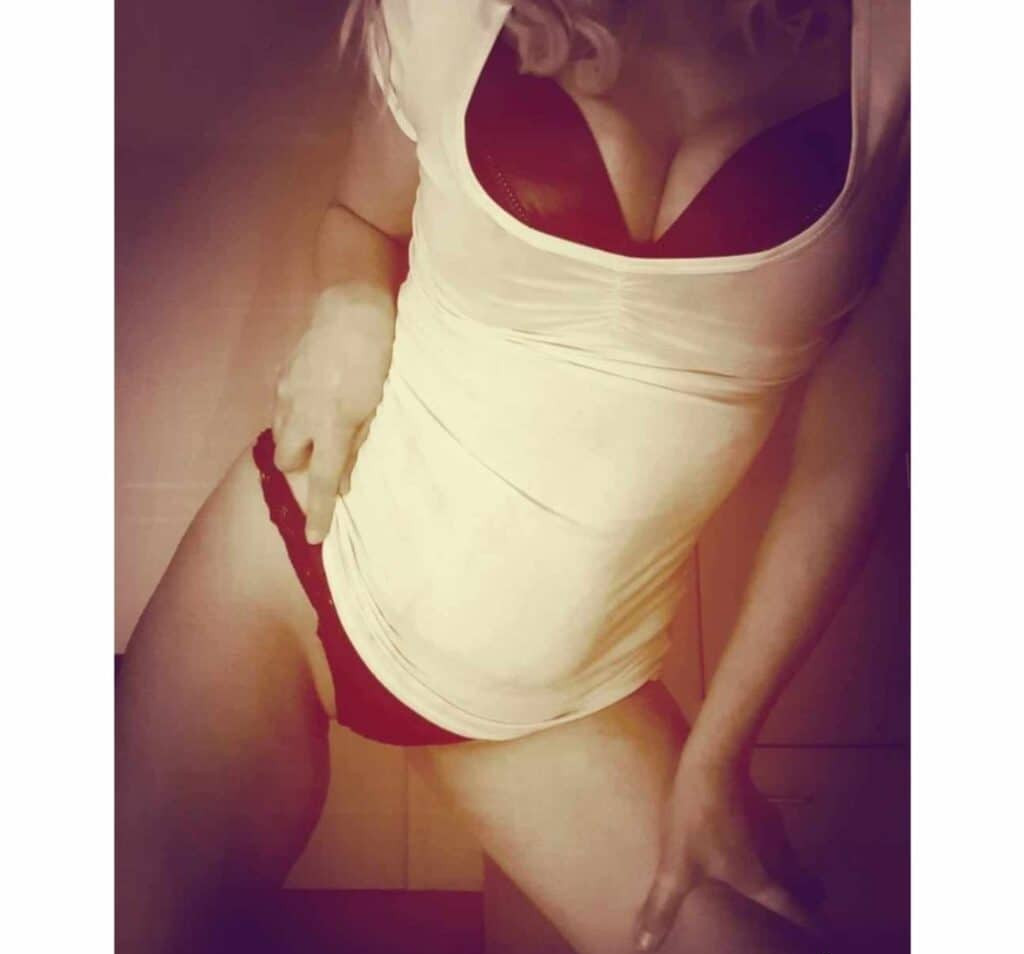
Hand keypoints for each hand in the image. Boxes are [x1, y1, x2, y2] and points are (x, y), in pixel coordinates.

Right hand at [272, 286, 395, 542]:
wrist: (352, 307)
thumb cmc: (376, 357)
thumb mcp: (376, 405)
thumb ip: (356, 445)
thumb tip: (341, 482)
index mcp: (331, 424)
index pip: (320, 481)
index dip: (317, 511)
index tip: (314, 538)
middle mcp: (301, 413)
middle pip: (287, 461)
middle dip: (301, 468)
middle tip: (322, 459)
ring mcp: (286, 392)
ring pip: (279, 434)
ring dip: (296, 441)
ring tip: (318, 430)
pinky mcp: (281, 374)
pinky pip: (280, 407)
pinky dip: (293, 415)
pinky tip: (313, 402)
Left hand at [633, 759, 812, 951]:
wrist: (712, 761)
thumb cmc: (698, 820)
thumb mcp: (677, 867)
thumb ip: (663, 906)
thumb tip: (644, 946)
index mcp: (762, 880)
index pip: (797, 911)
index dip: (815, 927)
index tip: (825, 937)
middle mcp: (779, 857)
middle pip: (805, 885)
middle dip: (807, 898)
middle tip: (801, 908)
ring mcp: (775, 828)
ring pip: (792, 858)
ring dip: (789, 871)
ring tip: (773, 878)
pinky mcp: (763, 805)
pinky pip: (775, 835)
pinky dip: (770, 845)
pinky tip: (747, 839)